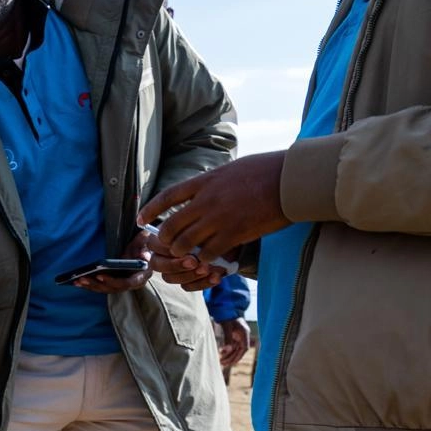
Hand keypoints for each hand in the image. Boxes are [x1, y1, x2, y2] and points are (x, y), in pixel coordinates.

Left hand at [74, 230, 153, 293]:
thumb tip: (144, 256)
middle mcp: (130, 284)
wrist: (143, 250)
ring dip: (90, 286)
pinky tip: (78, 282)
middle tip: (83, 278)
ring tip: (78, 280)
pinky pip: (101, 287)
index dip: (113, 281)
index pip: (126, 283)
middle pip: (112, 288)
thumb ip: (144, 249)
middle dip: (96, 284)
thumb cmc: (143, 247)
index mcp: (140, 277)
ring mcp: (121, 285)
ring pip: (105, 289)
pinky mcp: (113, 284)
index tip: (100, 275)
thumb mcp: (145, 245)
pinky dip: (89, 285)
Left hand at [137, 151, 291, 266]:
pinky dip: (205, 260)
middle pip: (170, 227)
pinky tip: (208, 261)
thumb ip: (213, 183)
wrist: (291, 180)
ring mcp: (219, 219)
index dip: (150, 210)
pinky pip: (208, 254)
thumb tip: (202, 190)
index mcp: (204, 182)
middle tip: (165, 245)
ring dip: (182, 253)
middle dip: (164, 240)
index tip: (140, 220)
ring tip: (186, 255)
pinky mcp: (235, 234)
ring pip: (185, 244)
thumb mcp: (231, 169)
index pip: (167, 197)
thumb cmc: (267, 170)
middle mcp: (206, 201)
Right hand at [145, 233, 230, 291]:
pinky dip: (202, 283)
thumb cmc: (214, 228)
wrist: (232, 239)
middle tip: (194, 262)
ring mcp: (174, 269)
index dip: (166, 248)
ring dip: (189, 275)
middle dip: (175, 265)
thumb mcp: (204, 227)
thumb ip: (192, 234)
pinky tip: (216, 277)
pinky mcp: (186, 280)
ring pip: (169, 278)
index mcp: (164, 236)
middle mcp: (164, 254)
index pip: (154, 245)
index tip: (183, 247)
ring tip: (208, 269)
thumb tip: (186, 249)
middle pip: (156, 264)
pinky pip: (187, 286)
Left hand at [218, 317, 251, 367]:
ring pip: (236, 349)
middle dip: (232, 358)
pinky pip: (232, 346)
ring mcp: (239, 335)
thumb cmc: (226, 317)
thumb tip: (226, 351)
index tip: (231, 362)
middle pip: (239, 350)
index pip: (244, 348)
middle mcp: (243, 335)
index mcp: (244, 333)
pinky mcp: (234, 335)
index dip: (238, 356)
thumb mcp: (227, 327)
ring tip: (221, 362)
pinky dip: (228, 351)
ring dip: (229, 356)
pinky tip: (222, 355)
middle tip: (223, 364)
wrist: (224, 308)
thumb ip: (227, 339)